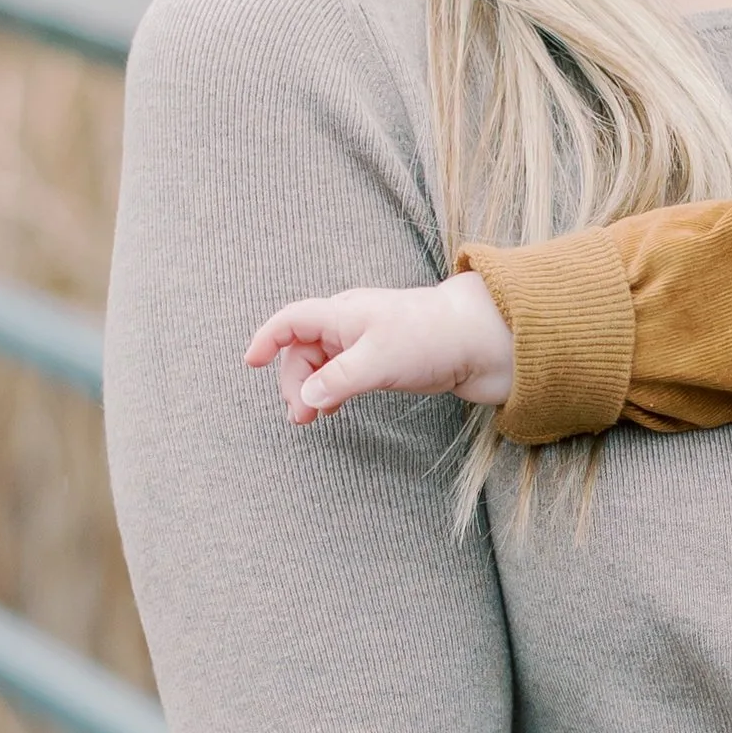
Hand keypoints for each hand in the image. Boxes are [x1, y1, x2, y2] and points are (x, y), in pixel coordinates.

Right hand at [243, 272, 516, 424]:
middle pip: (302, 349)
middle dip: (294, 381)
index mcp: (343, 313)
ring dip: (311, 388)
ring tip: (311, 419)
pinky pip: (342, 371)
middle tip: (301, 417)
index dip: (267, 339)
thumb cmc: (431, 339)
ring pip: (321, 362)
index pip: (291, 321)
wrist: (481, 340)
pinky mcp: (382, 357)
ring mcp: (366, 340)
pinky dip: (331, 389)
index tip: (250, 363)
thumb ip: (337, 380)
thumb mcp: (378, 361)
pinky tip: (331, 408)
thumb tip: (306, 399)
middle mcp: (350, 322)